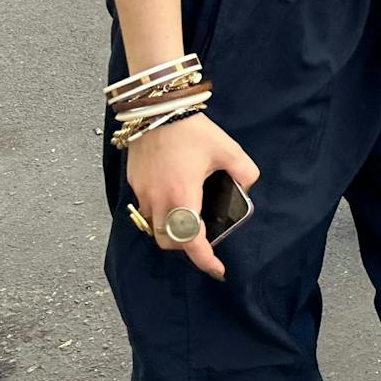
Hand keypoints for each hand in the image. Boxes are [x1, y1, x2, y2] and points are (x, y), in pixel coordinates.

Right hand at [126, 114, 259, 280]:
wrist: (156, 110)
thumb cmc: (191, 130)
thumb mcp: (228, 149)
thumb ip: (244, 172)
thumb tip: (246, 186)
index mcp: (182, 195)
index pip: (191, 241)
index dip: (205, 259)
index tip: (218, 270)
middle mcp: (158, 200)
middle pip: (169, 242)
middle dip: (188, 247)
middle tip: (206, 240)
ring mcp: (143, 194)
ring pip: (154, 229)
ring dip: (172, 232)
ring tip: (191, 221)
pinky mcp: (135, 185)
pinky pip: (146, 211)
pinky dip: (161, 216)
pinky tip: (176, 200)